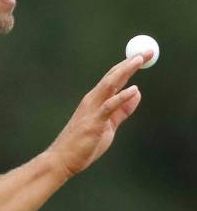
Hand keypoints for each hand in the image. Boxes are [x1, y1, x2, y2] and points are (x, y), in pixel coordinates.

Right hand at [48, 52, 152, 177]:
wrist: (63, 158)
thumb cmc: (83, 144)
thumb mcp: (108, 125)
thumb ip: (121, 110)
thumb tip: (136, 93)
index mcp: (94, 99)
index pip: (113, 77)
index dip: (129, 65)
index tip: (143, 55)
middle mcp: (92, 99)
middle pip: (113, 75)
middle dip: (131, 62)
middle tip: (147, 51)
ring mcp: (92, 109)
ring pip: (110, 84)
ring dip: (125, 71)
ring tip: (139, 60)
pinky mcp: (94, 121)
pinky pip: (109, 106)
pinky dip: (122, 96)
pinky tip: (133, 90)